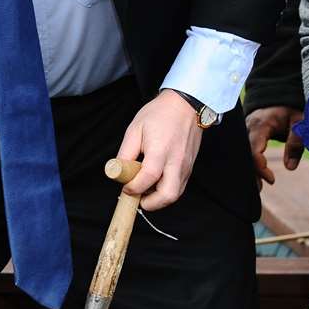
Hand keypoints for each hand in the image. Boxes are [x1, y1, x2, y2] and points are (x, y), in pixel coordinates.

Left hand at [115, 91, 203, 212]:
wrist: (186, 105)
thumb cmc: (160, 114)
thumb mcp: (135, 129)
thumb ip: (126, 152)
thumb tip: (118, 171)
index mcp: (161, 150)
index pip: (147, 178)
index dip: (133, 187)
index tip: (125, 187)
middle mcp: (176, 162)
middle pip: (168, 195)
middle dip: (151, 203)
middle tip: (138, 197)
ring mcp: (186, 166)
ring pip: (175, 194)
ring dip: (159, 198)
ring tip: (145, 189)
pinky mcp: (190, 167)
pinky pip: (179, 186)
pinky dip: (166, 190)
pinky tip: (156, 182)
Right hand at [246, 105, 305, 186]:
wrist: (278, 95)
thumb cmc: (290, 108)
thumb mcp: (299, 122)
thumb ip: (296, 142)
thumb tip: (290, 167)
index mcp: (260, 125)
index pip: (253, 150)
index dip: (260, 167)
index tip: (272, 180)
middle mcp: (247, 128)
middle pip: (244, 154)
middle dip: (251, 173)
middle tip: (259, 190)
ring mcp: (244, 131)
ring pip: (243, 153)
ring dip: (249, 170)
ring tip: (257, 188)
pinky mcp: (245, 134)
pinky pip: (245, 150)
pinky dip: (249, 163)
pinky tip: (254, 177)